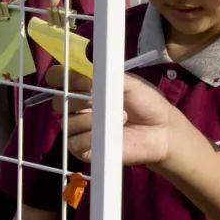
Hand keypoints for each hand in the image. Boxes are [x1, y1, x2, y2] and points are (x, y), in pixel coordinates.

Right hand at [50, 69, 174, 166]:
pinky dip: (92, 137)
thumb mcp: (127, 82)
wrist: (162, 129)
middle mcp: (77, 108)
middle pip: (58, 102)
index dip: (62, 76)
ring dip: (92, 119)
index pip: (58, 77)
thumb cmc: (145, 102)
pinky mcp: (84, 150)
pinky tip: (111, 133)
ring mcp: (79, 129)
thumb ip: (106, 75)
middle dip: (78, 99)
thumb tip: (86, 70)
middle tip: (98, 98)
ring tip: (120, 117)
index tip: (81, 79)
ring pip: (67, 123)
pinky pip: (75, 143)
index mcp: (83, 87)